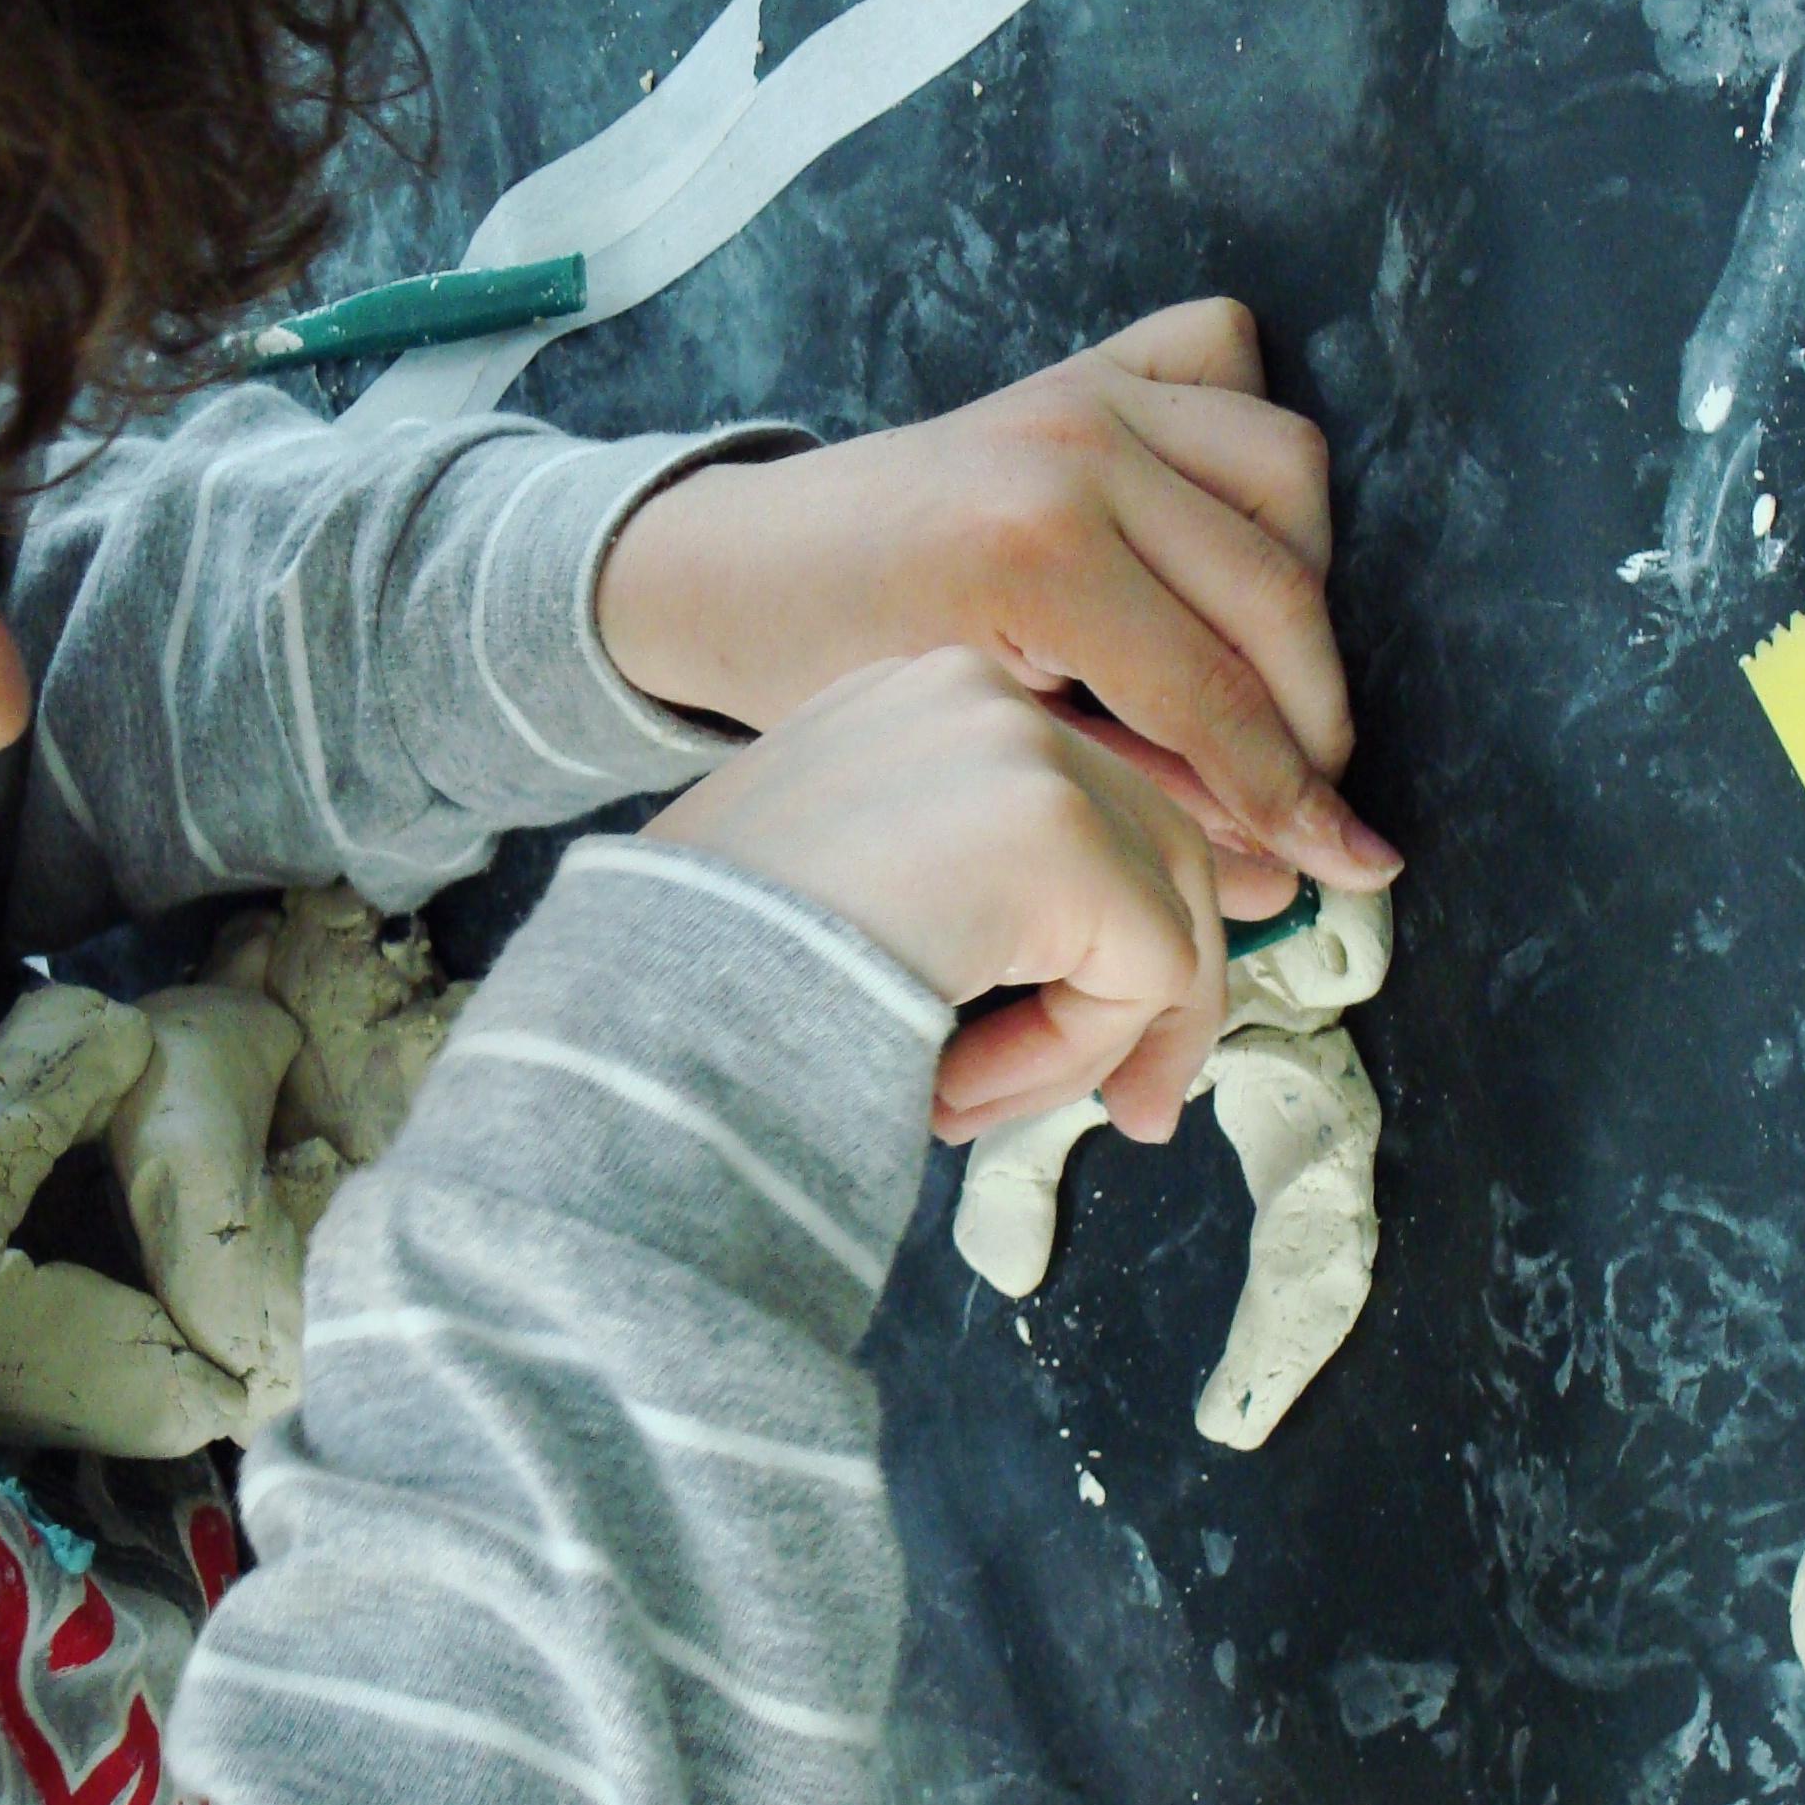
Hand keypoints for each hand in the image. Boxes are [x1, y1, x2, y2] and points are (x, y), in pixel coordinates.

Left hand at [599, 299, 1399, 915]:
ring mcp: (1085, 390)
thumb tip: (1294, 868)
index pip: (1215, 694)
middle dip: (1315, 709)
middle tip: (1314, 788)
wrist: (742, 570)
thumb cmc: (833, 676)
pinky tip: (1226, 525)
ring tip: (1270, 670)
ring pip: (1285, 466)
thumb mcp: (985, 751)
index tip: (1353, 861)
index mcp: (1031, 554)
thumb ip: (1147, 794)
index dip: (1292, 794)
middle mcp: (1075, 450)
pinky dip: (1241, 431)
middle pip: (1276, 586)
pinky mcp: (1087, 362)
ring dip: (1303, 576)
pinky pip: (1222, 355)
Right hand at [643, 650, 1224, 1143]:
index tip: (1106, 1046)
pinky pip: (1146, 974)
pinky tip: (952, 1085)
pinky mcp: (1056, 834)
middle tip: (1136, 1110)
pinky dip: (1070, 1058)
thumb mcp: (844, 895)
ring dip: (1084, 1045)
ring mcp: (1023, 752)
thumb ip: (971, 899)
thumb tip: (1126, 966)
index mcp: (915, 702)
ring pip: (1162, 920)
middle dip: (1154, 998)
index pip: (1082, 803)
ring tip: (962, 1101)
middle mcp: (975, 694)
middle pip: (1157, 845)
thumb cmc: (700, 979)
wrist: (642, 1007)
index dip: (1110, 935)